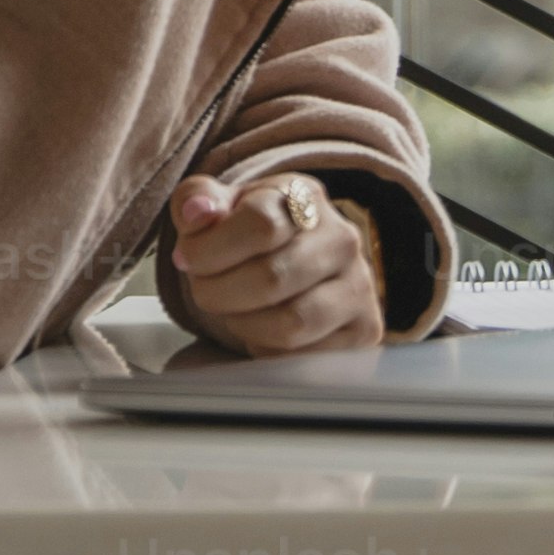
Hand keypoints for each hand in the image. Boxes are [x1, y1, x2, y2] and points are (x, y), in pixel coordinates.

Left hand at [165, 168, 385, 353]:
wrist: (298, 259)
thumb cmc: (251, 236)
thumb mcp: (220, 207)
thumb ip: (197, 201)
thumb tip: (198, 214)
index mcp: (304, 198)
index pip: (260, 224)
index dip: (210, 250)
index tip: (189, 259)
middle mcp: (341, 239)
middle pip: (271, 278)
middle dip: (219, 293)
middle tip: (206, 290)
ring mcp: (358, 286)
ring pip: (290, 324)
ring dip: (244, 325)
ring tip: (235, 310)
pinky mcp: (364, 329)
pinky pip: (304, 356)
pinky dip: (269, 349)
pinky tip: (264, 330)